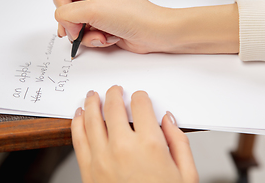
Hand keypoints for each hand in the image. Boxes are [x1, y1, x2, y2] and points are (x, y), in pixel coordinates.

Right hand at [51, 0, 173, 53]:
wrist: (153, 33)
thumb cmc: (134, 15)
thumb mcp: (93, 10)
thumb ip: (67, 14)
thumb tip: (61, 22)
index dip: (64, 11)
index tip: (75, 21)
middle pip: (66, 11)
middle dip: (76, 25)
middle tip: (83, 29)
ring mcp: (97, 9)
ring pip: (75, 26)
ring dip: (88, 34)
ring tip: (103, 33)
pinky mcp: (102, 24)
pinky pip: (86, 34)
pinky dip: (96, 39)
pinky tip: (109, 37)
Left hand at [71, 85, 198, 182]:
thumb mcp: (186, 174)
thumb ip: (179, 142)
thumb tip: (168, 120)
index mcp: (149, 145)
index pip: (141, 106)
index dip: (140, 97)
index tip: (140, 97)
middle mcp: (123, 147)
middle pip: (113, 106)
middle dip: (114, 93)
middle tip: (115, 89)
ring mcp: (102, 157)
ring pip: (92, 118)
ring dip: (92, 102)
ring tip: (94, 95)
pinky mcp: (88, 169)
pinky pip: (78, 138)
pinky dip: (77, 122)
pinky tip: (79, 114)